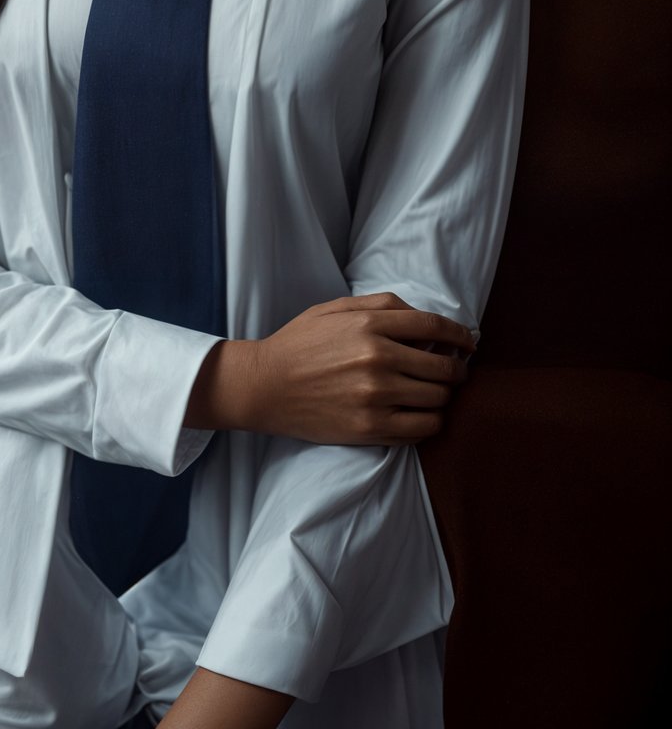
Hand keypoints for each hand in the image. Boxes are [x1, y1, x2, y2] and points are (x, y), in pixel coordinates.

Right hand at [243, 292, 474, 445]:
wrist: (265, 386)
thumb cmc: (300, 344)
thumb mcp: (335, 308)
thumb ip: (381, 305)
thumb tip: (424, 319)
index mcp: (370, 325)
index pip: (434, 326)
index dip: (460, 334)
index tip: (469, 342)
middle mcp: (378, 359)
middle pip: (444, 366)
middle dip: (457, 368)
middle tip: (455, 370)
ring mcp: (376, 397)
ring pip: (439, 400)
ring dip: (444, 396)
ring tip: (435, 392)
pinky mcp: (371, 428)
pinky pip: (422, 429)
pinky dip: (431, 421)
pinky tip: (420, 413)